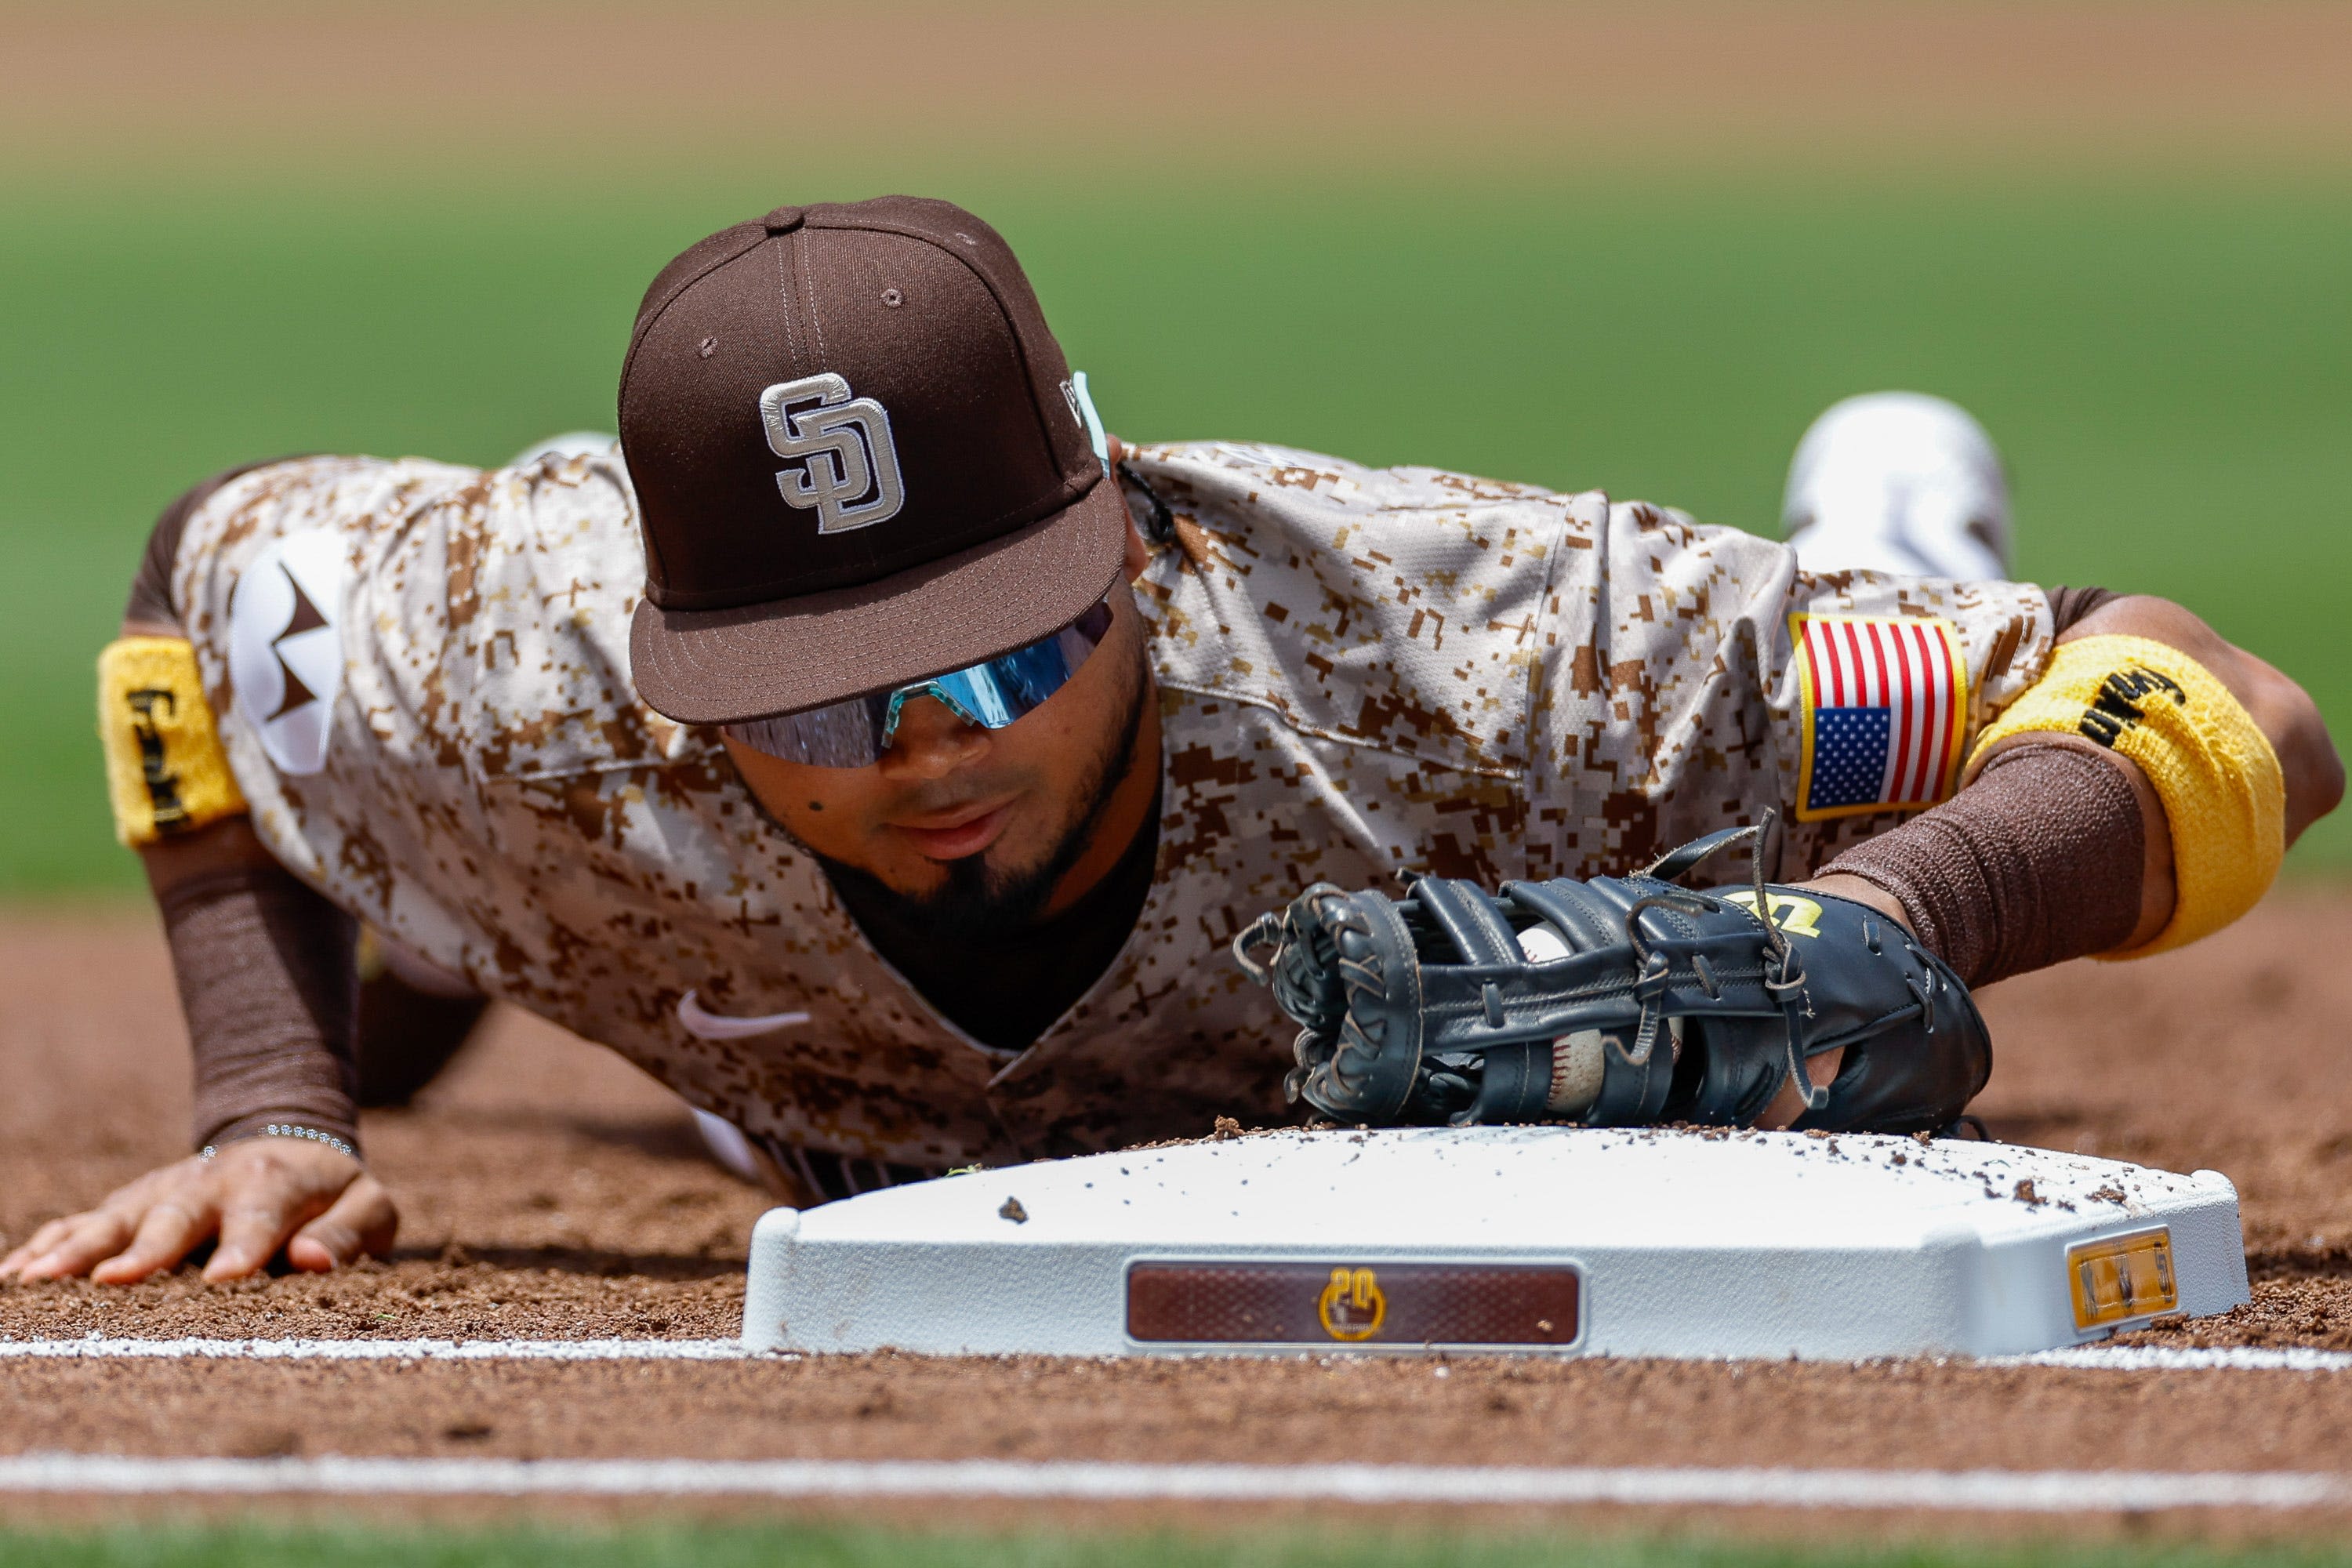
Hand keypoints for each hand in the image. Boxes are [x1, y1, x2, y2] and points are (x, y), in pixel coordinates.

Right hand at [0, 1136, 396, 1283]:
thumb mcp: (367, 1206)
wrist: (283, 1139)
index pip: (259, 1220)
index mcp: (273, 1186)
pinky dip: (45, 1246)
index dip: (243, 1248)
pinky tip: (13, 1274)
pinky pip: (79, 1224)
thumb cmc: (329, 1192)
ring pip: (112, 1220)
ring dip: (75, 1250)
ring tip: (34, 1281)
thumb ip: (347, 1233)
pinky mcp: (127, 1205)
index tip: (223, 1279)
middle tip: (111, 1281)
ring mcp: (159, 1194)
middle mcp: (207, 1186)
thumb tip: (311, 1260)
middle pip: (172, 1219)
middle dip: (143, 1250)